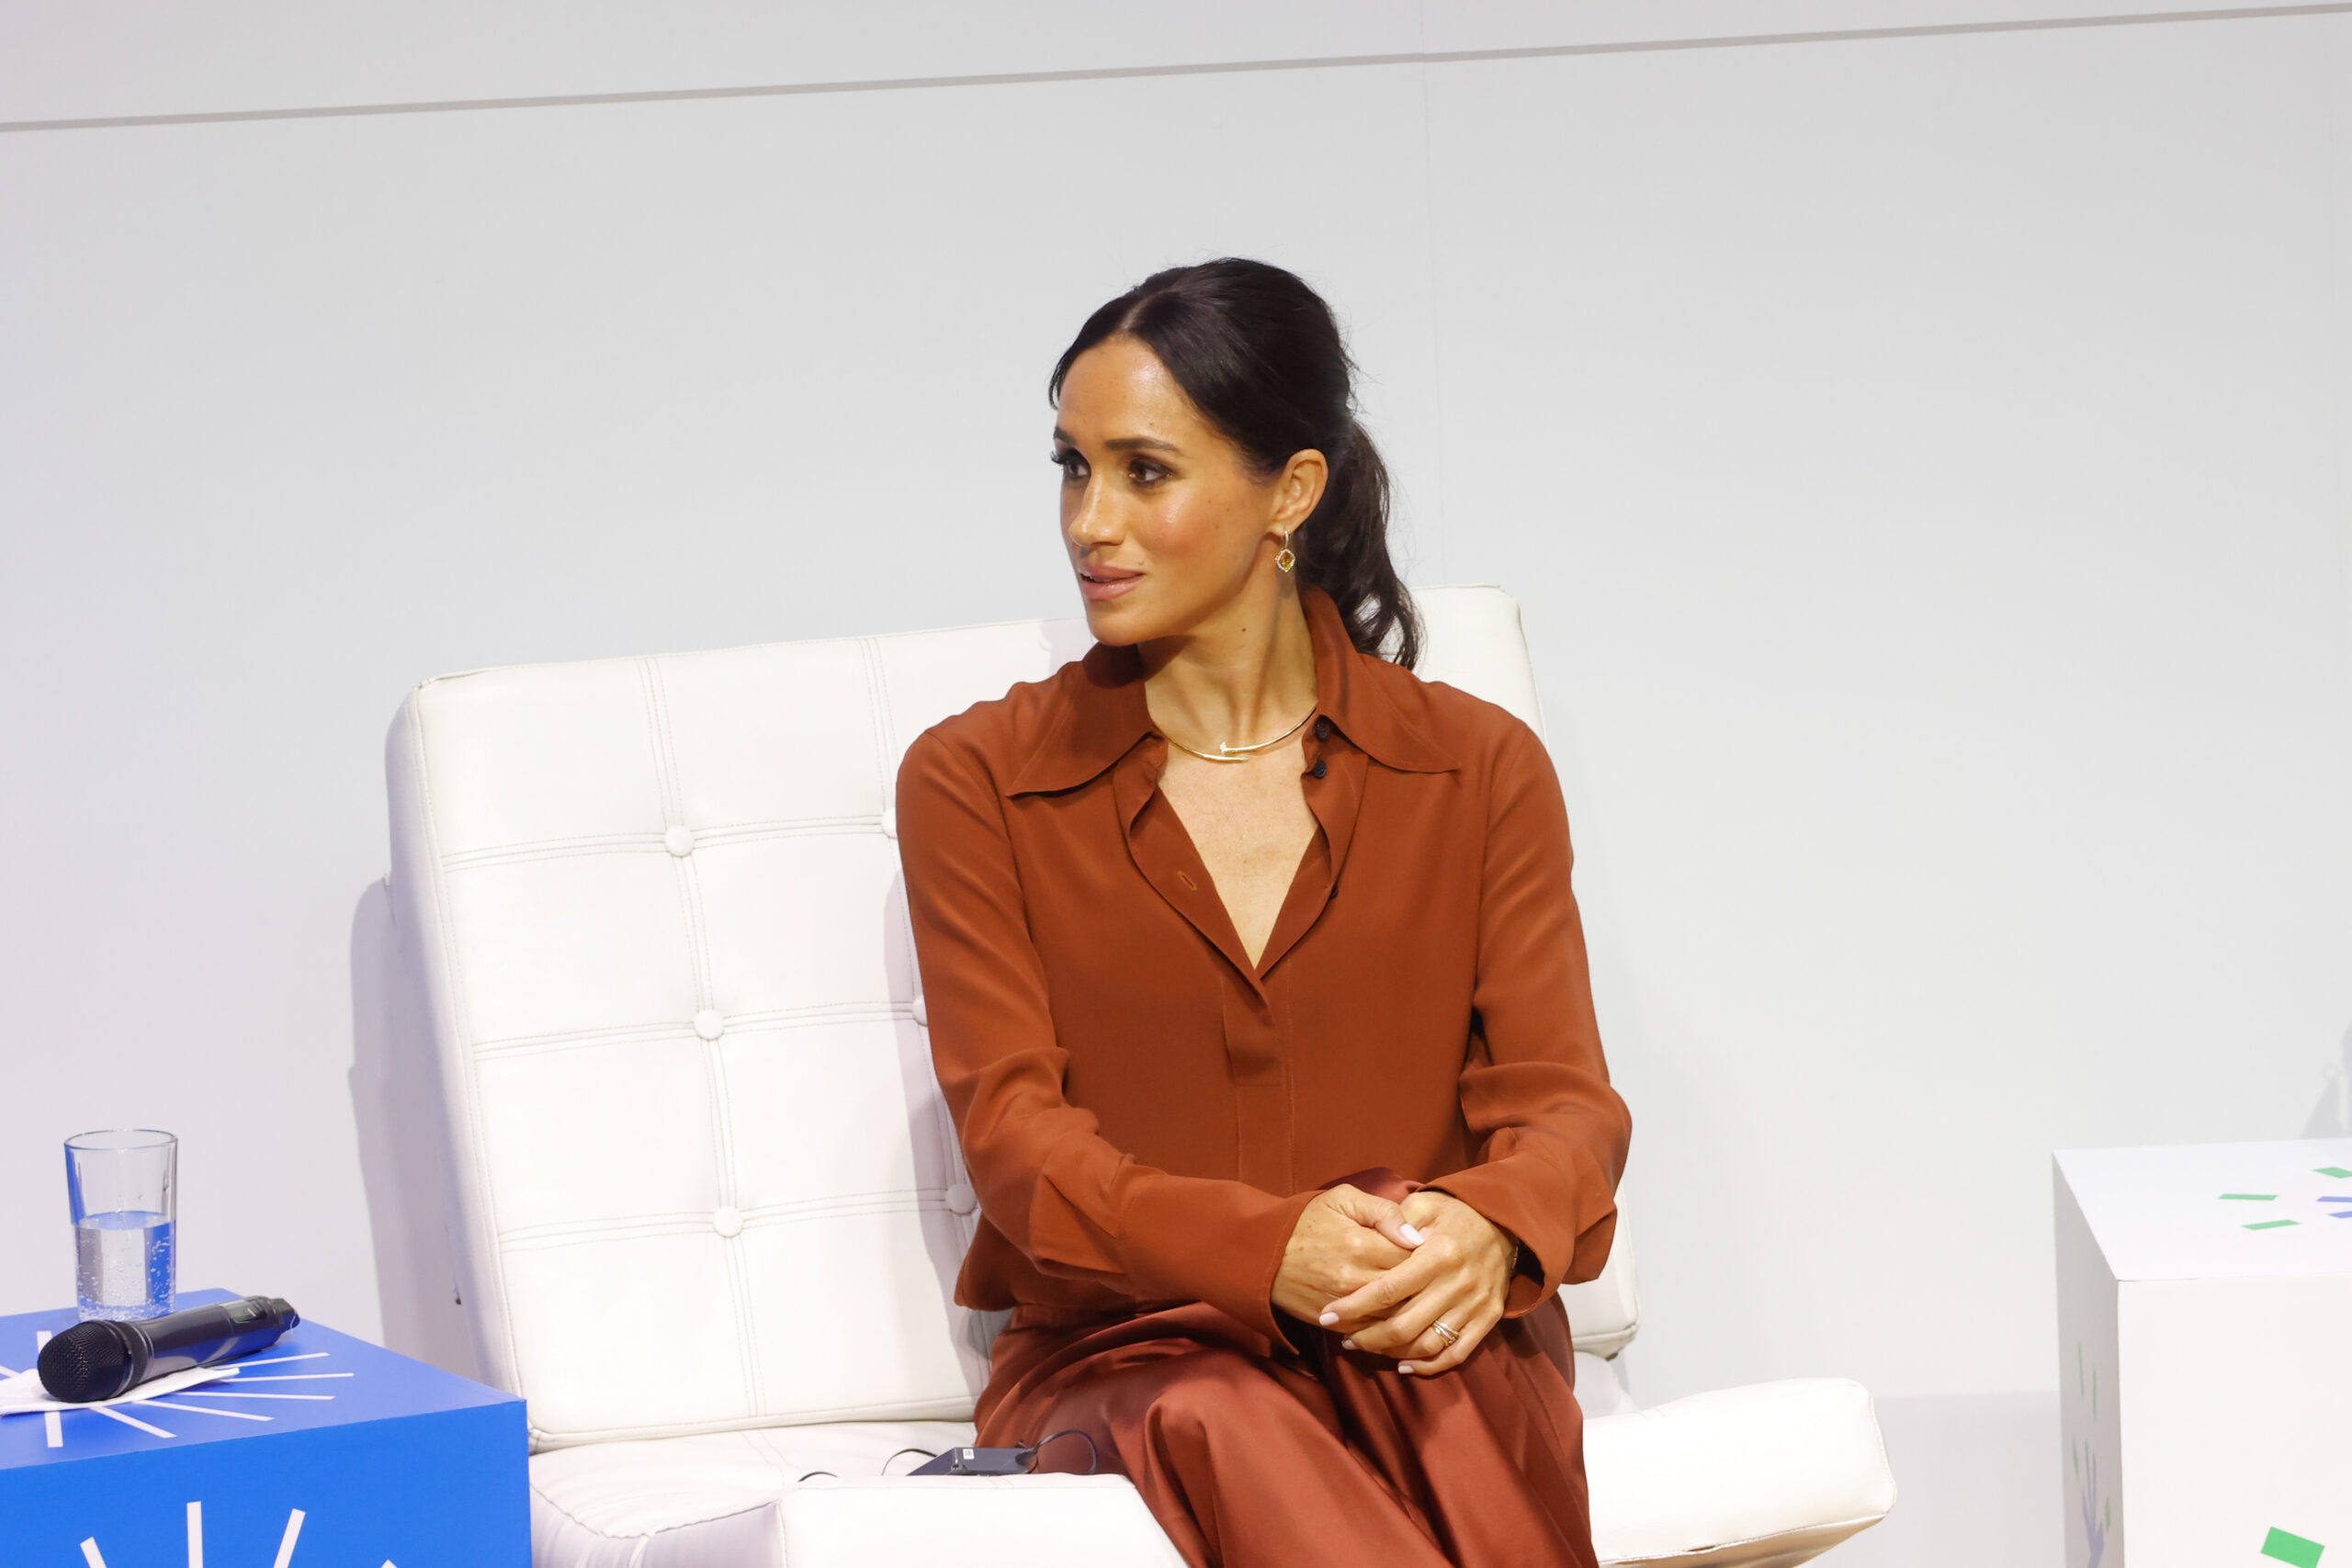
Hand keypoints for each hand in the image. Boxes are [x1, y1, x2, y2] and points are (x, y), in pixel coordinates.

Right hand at [1271, 1183, 1424, 1324]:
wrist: (1264, 1254)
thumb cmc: (1308, 1221)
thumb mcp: (1343, 1199)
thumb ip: (1384, 1212)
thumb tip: (1416, 1236)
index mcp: (1361, 1244)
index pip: (1413, 1257)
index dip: (1427, 1255)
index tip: (1431, 1250)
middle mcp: (1355, 1279)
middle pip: (1409, 1289)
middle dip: (1423, 1284)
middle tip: (1431, 1275)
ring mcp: (1346, 1306)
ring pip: (1396, 1316)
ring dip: (1412, 1309)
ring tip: (1421, 1296)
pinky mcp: (1337, 1324)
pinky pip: (1375, 1333)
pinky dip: (1390, 1326)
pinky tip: (1399, 1314)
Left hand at [1316, 1190, 1515, 1375]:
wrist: (1506, 1223)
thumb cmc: (1455, 1213)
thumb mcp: (1425, 1204)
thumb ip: (1394, 1220)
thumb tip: (1371, 1242)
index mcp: (1437, 1253)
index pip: (1388, 1289)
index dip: (1354, 1306)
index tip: (1328, 1316)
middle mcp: (1457, 1283)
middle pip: (1404, 1324)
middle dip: (1367, 1337)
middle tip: (1343, 1338)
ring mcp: (1475, 1304)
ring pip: (1427, 1344)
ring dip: (1392, 1353)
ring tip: (1367, 1348)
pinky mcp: (1488, 1318)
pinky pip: (1457, 1353)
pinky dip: (1430, 1366)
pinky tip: (1404, 1364)